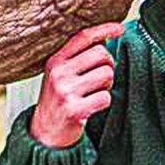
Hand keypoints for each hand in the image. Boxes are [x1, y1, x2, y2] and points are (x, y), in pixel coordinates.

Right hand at [30, 22, 123, 147]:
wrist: (44, 135)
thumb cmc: (57, 101)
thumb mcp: (59, 74)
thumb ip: (77, 57)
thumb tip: (104, 38)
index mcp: (55, 61)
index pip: (83, 37)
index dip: (104, 29)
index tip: (121, 28)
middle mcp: (59, 73)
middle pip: (101, 54)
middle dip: (108, 65)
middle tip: (100, 79)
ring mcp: (66, 92)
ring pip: (107, 74)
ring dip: (107, 85)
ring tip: (94, 93)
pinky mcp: (75, 110)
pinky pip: (106, 97)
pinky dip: (104, 102)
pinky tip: (91, 107)